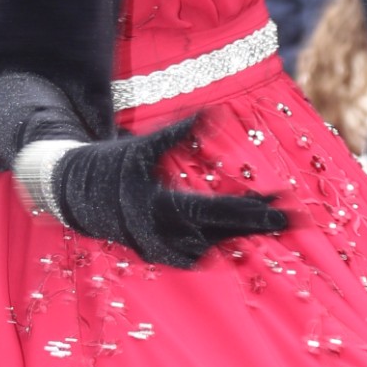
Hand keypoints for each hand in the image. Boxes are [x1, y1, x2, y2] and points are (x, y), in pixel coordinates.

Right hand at [46, 120, 288, 267]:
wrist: (73, 195)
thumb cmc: (111, 164)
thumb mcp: (144, 145)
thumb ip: (180, 131)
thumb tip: (213, 112)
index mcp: (161, 207)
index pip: (217, 212)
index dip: (251, 209)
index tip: (280, 204)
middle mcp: (163, 235)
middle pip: (224, 234)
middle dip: (259, 225)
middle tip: (293, 219)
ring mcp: (161, 249)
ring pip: (214, 247)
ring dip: (242, 234)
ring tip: (271, 220)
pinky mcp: (160, 254)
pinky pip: (198, 254)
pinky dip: (220, 243)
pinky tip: (240, 233)